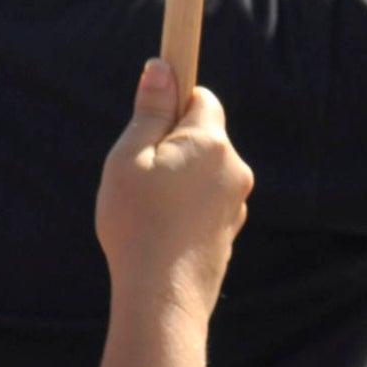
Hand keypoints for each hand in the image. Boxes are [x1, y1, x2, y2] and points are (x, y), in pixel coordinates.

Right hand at [94, 59, 251, 318]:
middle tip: (140, 175)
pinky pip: (206, 204)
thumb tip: (162, 67)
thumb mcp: (130, 157)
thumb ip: (149, 111)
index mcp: (211, 142)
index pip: (202, 98)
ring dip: (179, 180)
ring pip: (204, 173)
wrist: (161, 299)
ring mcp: (236, 202)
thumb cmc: (138, 223)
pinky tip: (162, 231)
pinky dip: (186, 209)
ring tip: (148, 210)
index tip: (151, 120)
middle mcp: (234, 168)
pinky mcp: (230, 231)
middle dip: (173, 146)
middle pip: (204, 136)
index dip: (173, 105)